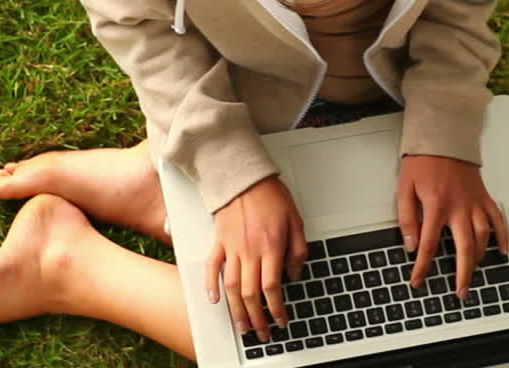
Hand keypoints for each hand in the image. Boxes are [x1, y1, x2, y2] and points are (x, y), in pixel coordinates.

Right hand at [206, 176, 306, 341]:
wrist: (244, 177)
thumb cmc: (271, 195)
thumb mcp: (296, 220)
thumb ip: (298, 250)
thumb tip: (295, 274)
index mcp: (271, 247)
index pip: (273, 287)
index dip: (277, 308)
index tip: (280, 320)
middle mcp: (250, 251)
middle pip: (251, 294)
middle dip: (257, 318)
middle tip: (261, 332)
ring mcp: (232, 248)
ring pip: (232, 287)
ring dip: (237, 310)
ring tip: (241, 325)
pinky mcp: (218, 242)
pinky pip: (212, 267)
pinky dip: (210, 285)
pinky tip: (214, 299)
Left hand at [396, 155, 508, 298]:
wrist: (444, 136)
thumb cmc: (423, 160)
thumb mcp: (404, 188)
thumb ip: (407, 218)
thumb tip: (410, 244)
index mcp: (437, 205)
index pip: (429, 245)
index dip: (423, 266)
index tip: (418, 280)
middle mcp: (459, 207)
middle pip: (464, 248)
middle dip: (462, 274)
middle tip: (459, 291)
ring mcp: (475, 203)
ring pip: (482, 237)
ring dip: (478, 259)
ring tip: (472, 274)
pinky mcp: (484, 196)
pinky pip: (498, 219)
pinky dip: (502, 236)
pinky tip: (502, 251)